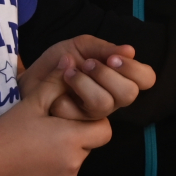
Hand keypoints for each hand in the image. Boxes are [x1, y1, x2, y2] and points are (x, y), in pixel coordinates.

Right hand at [0, 78, 116, 175]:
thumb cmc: (4, 133)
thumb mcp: (30, 104)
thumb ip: (55, 82)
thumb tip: (72, 60)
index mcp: (71, 139)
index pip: (103, 131)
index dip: (91, 123)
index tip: (70, 120)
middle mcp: (73, 166)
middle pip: (87, 149)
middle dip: (74, 140)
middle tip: (47, 135)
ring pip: (73, 168)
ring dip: (61, 159)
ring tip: (33, 152)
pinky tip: (29, 170)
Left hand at [20, 36, 154, 121]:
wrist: (29, 79)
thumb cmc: (59, 63)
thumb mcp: (80, 47)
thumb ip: (104, 49)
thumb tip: (130, 50)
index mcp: (119, 78)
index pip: (146, 79)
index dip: (134, 69)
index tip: (113, 58)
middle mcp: (112, 98)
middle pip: (128, 94)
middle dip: (107, 75)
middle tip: (89, 64)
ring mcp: (94, 115)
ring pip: (103, 104)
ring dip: (84, 84)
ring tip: (68, 73)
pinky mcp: (76, 127)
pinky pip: (76, 114)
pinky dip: (63, 96)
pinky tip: (55, 91)